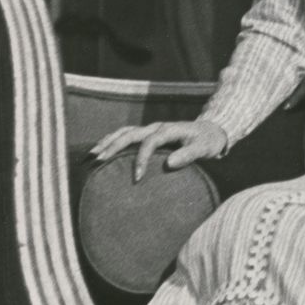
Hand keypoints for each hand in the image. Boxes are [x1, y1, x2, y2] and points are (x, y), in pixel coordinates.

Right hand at [89, 119, 227, 181]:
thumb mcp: (204, 148)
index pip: (150, 142)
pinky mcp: (148, 132)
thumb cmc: (208, 141)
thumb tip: (170, 163)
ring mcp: (151, 128)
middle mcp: (157, 126)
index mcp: (170, 130)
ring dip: (108, 141)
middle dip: (113, 147)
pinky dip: (112, 140)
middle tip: (98, 161)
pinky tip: (101, 149)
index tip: (137, 177)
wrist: (211, 131)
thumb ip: (189, 155)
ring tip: (92, 155)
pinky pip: (126, 134)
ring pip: (125, 132)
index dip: (142, 158)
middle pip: (131, 134)